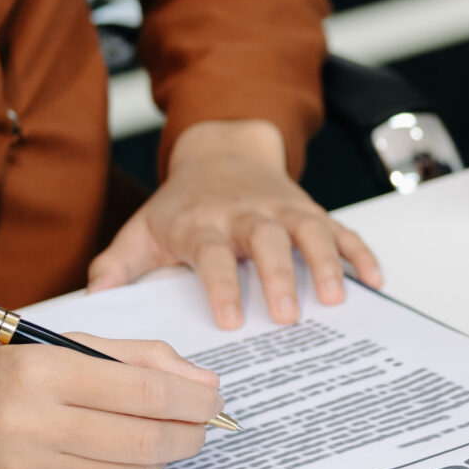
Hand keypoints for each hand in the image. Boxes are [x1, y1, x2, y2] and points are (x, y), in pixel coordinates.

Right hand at [0, 328, 224, 468]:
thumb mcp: (51, 346)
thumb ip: (129, 356)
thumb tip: (200, 382)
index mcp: (41, 370)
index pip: (143, 389)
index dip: (191, 399)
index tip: (214, 400)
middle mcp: (32, 422)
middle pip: (144, 439)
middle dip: (189, 435)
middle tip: (203, 428)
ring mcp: (27, 468)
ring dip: (161, 459)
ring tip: (163, 439)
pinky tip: (124, 461)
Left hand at [90, 119, 382, 328]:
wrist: (223, 149)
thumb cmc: (182, 204)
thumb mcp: (143, 229)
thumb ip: (117, 265)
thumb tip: (93, 298)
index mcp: (201, 222)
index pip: (211, 253)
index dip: (220, 285)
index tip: (228, 319)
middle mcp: (245, 213)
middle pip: (265, 240)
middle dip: (278, 277)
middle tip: (286, 317)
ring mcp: (282, 209)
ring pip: (308, 231)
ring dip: (324, 263)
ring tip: (335, 299)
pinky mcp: (311, 210)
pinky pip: (340, 229)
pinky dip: (360, 253)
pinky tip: (374, 280)